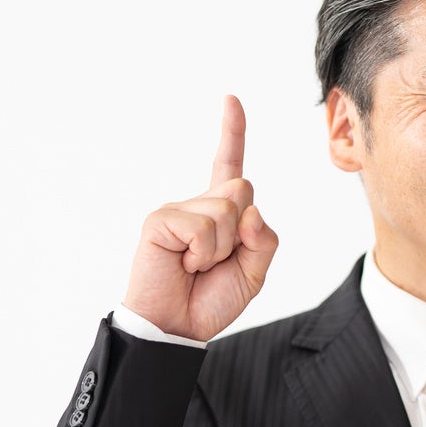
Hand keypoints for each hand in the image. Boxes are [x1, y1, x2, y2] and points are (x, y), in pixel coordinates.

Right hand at [120, 94, 278, 341]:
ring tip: (197, 266)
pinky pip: (202, 228)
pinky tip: (184, 264)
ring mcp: (178, 209)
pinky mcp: (160, 220)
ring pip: (227, 211)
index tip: (230, 99)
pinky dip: (202, 254)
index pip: (229, 164)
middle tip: (218, 261)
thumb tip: (251, 211)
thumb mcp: (254, 273)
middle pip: (243, 190)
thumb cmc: (211, 299)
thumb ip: (264, 241)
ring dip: (222, 249)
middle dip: (243, 232)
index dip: (232, 132)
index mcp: (221, 213)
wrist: (177, 327)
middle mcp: (199, 204)